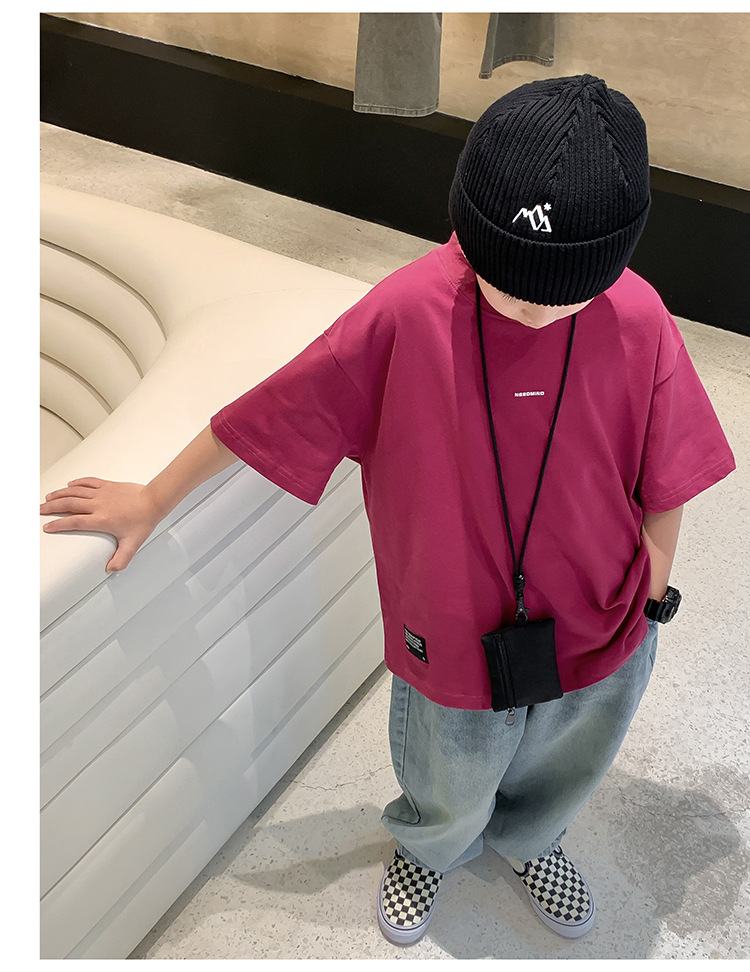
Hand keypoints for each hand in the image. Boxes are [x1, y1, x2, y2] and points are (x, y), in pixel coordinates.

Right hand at [40, 477, 162, 572]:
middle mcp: (98, 505)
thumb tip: (111, 570)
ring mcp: (102, 493)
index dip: (59, 524)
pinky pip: (89, 482)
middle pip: (69, 504)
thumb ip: (121, 559)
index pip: (74, 521)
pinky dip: (78, 483)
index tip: (47, 527)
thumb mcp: (133, 544)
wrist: (154, 500)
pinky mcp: (108, 485)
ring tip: (49, 497)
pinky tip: (70, 484)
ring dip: (60, 494)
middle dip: (52, 507)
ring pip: (76, 491)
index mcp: (101, 519)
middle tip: (39, 509)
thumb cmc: (144, 519)